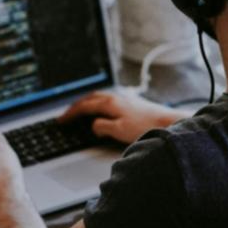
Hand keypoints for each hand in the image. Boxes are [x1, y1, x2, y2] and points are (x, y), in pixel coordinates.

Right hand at [58, 89, 184, 144]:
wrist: (166, 123)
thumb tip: (93, 125)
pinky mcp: (132, 102)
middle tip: (67, 114)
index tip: (61, 120)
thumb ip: (102, 127)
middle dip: (76, 106)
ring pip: (99, 97)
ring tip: (81, 111)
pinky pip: (108, 99)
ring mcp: (124, 98)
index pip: (84, 106)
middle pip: (90, 98)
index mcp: (109, 103)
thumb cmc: (144, 127)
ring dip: (87, 103)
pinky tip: (102, 110)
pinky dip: (98, 104)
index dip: (70, 114)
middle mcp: (115, 97)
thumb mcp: (118, 130)